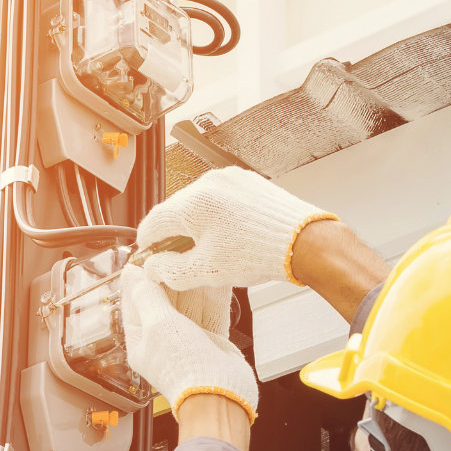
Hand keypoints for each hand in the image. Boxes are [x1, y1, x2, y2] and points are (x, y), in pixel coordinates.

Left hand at [119, 265, 257, 421]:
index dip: (141, 273)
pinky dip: (214, 294)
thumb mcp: (158, 324)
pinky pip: (211, 310)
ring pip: (190, 301)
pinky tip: (218, 277)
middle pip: (164, 296)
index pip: (135, 297)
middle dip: (172, 273)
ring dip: (195, 281)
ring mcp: (188, 338)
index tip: (150, 250)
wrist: (220, 395)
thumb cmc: (184, 370)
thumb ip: (146, 296)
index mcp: (140, 337)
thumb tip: (131, 272)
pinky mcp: (211, 339)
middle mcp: (163, 337)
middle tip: (179, 249)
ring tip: (199, 257)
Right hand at [134, 168, 335, 289]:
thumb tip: (154, 267)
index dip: (147, 244)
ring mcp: (229, 179)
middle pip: (175, 211)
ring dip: (196, 225)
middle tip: (180, 258)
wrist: (303, 242)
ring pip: (198, 203)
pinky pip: (220, 198)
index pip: (153, 222)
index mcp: (192, 203)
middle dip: (174, 235)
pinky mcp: (246, 181)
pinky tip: (229, 236)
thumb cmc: (259, 254)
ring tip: (210, 250)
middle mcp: (208, 183)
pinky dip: (217, 215)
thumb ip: (171, 270)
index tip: (149, 257)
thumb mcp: (206, 271)